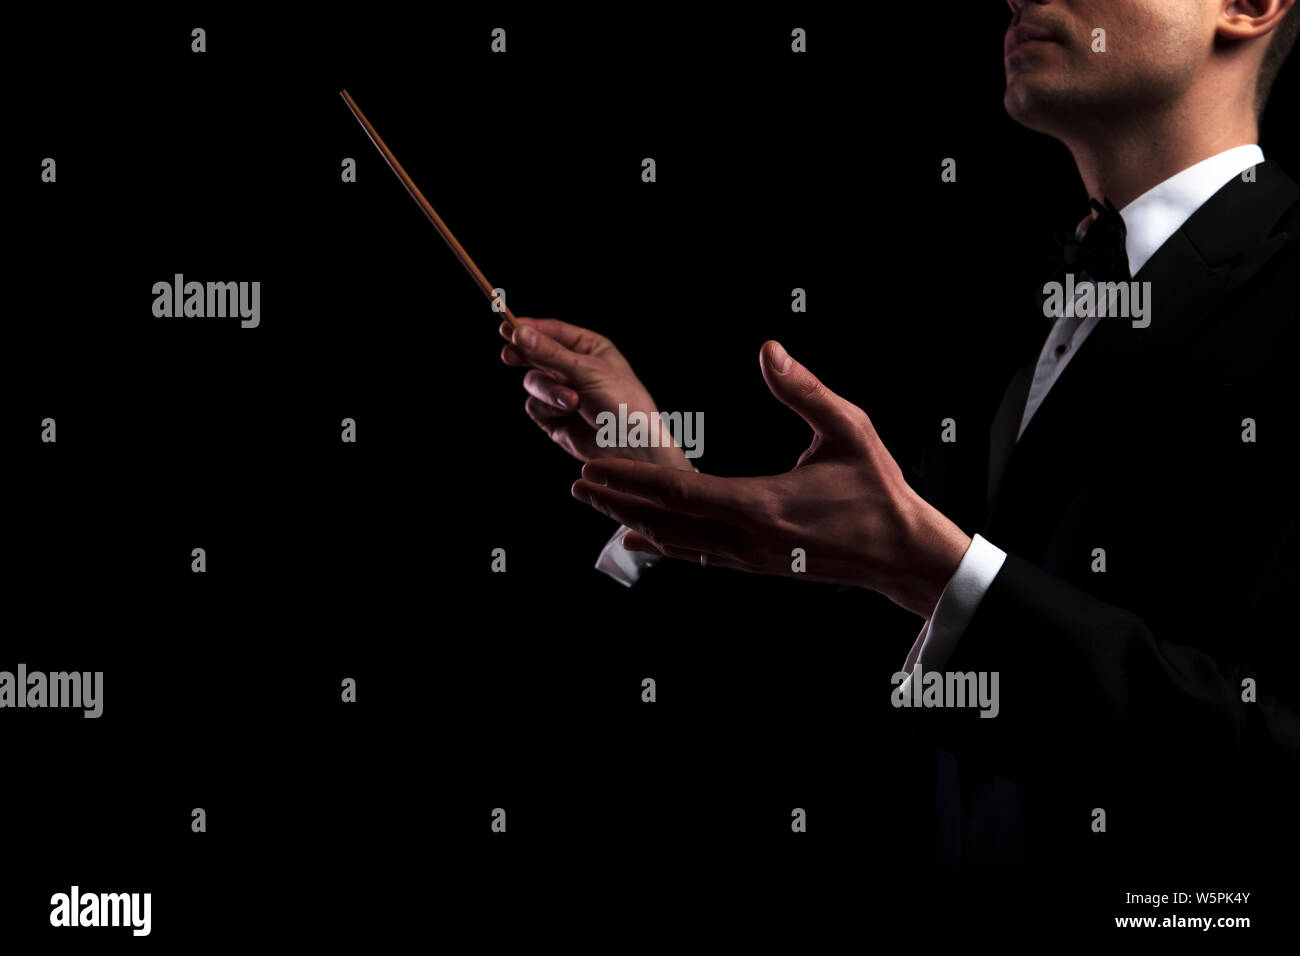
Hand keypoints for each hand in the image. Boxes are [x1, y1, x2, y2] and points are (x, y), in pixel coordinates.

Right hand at [499, 317, 692, 471]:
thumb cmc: (622, 402)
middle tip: (509, 354)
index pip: (552, 331)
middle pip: (535, 353)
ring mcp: (562, 393)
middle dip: (523, 355)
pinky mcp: (554, 417)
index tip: (506, 327)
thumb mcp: (586, 371)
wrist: (632, 446)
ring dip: (548, 391)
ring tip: (572, 402)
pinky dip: (548, 408)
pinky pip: (535, 405)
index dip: (528, 328)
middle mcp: (574, 368)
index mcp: (589, 348)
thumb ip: (550, 353)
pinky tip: (568, 414)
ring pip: (533, 381)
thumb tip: (519, 332)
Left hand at [570, 340, 972, 617]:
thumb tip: (768, 350)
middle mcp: (746, 537)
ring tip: (599, 503)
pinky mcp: (755, 564)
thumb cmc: (878, 490)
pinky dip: (664, 543)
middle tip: (577, 483)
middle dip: (617, 500)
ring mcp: (749, 556)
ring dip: (633, 520)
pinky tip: (643, 536)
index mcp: (762, 503)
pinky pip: (698, 554)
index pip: (680, 491)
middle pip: (665, 520)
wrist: (901, 553)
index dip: (631, 478)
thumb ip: (804, 390)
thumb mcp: (849, 429)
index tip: (593, 465)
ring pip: (677, 541)